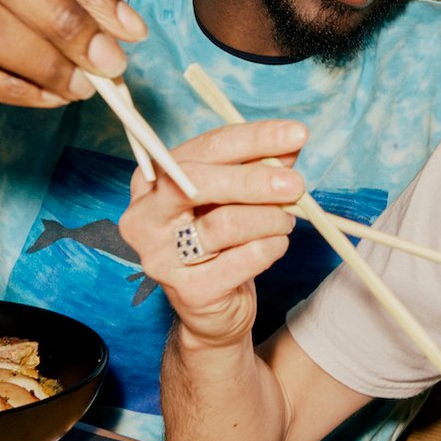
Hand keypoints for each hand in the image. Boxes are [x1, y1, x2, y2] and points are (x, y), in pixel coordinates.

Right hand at [119, 119, 307, 347]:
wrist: (214, 306)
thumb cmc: (222, 240)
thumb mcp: (235, 196)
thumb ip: (259, 166)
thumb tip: (290, 142)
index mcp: (151, 180)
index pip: (205, 148)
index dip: (254, 138)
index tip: (296, 134)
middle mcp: (144, 217)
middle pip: (197, 183)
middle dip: (254, 180)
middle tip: (296, 184)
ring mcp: (160, 257)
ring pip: (224, 223)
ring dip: (269, 218)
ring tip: (286, 221)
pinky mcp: (188, 290)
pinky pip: (243, 259)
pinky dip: (271, 247)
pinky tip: (276, 245)